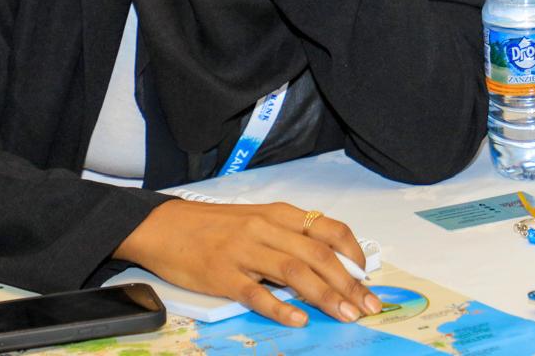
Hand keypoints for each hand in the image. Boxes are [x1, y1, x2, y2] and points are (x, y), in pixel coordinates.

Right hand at [114, 199, 380, 326]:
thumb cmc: (213, 225)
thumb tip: (327, 263)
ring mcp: (243, 251)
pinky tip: (298, 320)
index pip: (326, 228)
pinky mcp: (223, 274)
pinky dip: (281, 308)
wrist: (165, 226)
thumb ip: (287, 236)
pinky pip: (257, 293)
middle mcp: (264, 228)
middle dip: (349, 283)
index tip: (368, 275)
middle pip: (317, 255)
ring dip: (325, 296)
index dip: (352, 252)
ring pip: (294, 272)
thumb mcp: (255, 220)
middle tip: (368, 307)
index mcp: (276, 213)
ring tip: (346, 316)